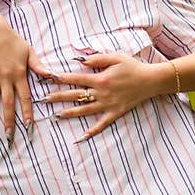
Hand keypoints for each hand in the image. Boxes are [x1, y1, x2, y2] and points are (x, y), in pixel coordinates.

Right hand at [0, 23, 51, 141]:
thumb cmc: (13, 40)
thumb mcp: (29, 51)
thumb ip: (39, 66)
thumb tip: (52, 75)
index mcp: (19, 73)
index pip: (25, 97)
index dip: (27, 112)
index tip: (28, 126)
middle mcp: (5, 77)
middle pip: (7, 103)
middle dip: (8, 121)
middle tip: (9, 138)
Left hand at [41, 53, 162, 139]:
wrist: (150, 80)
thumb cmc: (133, 67)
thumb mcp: (115, 57)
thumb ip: (97, 59)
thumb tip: (79, 61)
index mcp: (100, 79)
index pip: (75, 78)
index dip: (60, 78)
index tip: (47, 79)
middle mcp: (101, 93)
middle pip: (76, 96)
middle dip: (58, 97)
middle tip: (44, 100)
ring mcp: (108, 105)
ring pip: (85, 110)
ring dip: (70, 113)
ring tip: (56, 116)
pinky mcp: (115, 112)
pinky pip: (102, 124)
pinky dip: (92, 131)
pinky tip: (82, 137)